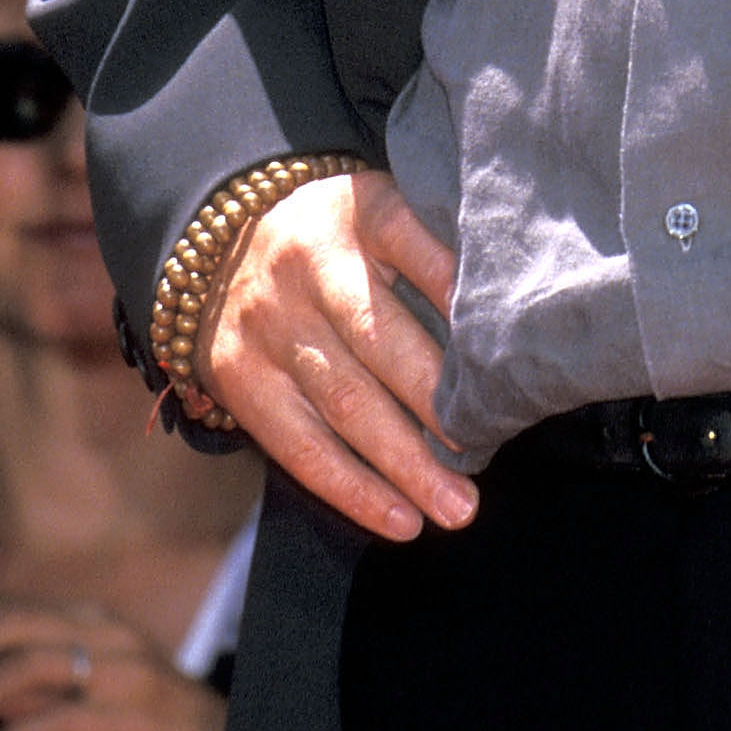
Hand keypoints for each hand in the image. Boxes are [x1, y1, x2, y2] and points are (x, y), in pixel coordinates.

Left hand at [0, 600, 225, 730]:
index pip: (6, 606)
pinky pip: (64, 717)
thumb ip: (31, 684)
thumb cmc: (140, 718)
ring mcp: (119, 669)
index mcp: (89, 619)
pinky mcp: (129, 713)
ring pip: (38, 661)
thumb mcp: (79, 693)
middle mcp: (103, 631)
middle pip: (15, 623)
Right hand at [196, 170, 476, 543]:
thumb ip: (434, 248)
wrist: (221, 243)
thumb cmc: (337, 236)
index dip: (459, 294)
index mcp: (361, 213)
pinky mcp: (241, 377)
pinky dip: (353, 489)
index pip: (417, 245)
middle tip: (489, 449)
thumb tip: (509, 321)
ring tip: (457, 507)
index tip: (506, 347)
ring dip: (405, 465)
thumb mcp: (381, 212)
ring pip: (345, 404)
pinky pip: (300, 445)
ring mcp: (270, 324)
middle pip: (380, 341)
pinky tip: (400, 519)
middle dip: (437, 404)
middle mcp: (310, 264)